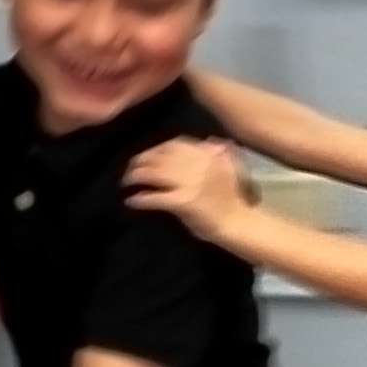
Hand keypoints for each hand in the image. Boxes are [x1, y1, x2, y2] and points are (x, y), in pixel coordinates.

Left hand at [124, 137, 251, 233]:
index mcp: (207, 154)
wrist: (239, 224)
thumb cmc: (234, 200)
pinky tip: (132, 201)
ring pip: (153, 174)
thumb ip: (221, 154)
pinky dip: (140, 199)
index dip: (156, 149)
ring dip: (135, 177)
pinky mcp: (182, 202)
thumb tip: (211, 141)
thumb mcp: (232, 169)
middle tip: (129, 168)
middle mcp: (197, 164)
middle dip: (140, 161)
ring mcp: (189, 183)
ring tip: (127, 182)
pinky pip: (154, 197)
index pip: (174, 144)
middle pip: (159, 157)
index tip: (147, 155)